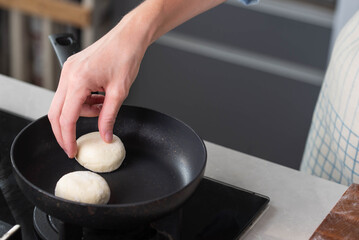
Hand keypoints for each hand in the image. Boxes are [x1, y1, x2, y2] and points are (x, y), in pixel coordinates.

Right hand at [48, 16, 149, 157]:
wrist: (128, 37)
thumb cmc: (125, 57)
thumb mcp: (119, 92)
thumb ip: (109, 116)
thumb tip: (105, 135)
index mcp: (78, 80)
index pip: (66, 118)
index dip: (68, 138)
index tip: (72, 151)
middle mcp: (68, 74)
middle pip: (56, 112)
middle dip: (64, 131)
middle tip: (74, 144)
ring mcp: (69, 70)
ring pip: (66, 103)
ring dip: (82, 112)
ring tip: (103, 107)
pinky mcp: (73, 69)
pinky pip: (72, 92)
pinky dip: (84, 102)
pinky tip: (100, 98)